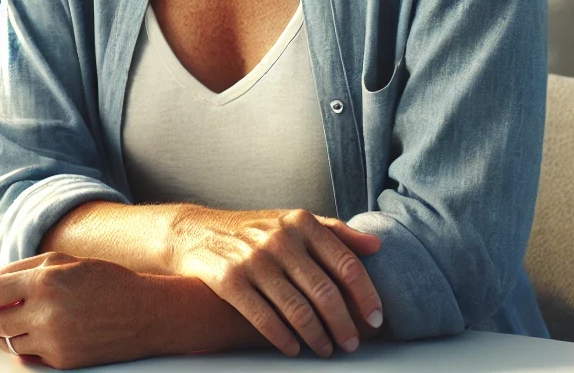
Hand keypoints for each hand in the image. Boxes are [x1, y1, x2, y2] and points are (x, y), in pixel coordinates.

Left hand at [0, 253, 164, 368]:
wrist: (145, 313)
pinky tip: (47, 331)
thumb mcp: (63, 261)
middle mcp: (45, 312)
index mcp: (43, 281)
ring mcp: (53, 340)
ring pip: (6, 343)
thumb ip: (22, 269)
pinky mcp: (62, 361)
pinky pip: (29, 356)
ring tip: (25, 320)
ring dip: (7, 333)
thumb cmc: (105, 282)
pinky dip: (30, 345)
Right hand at [165, 206, 381, 357]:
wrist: (196, 232)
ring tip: (326, 350)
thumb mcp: (293, 222)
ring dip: (317, 337)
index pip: (346, 264)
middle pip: (325, 292)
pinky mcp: (230, 281)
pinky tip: (294, 349)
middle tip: (352, 344)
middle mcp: (280, 239)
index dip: (366, 296)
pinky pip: (265, 319)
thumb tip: (377, 247)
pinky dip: (284, 339)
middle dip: (344, 325)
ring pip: (298, 310)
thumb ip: (335, 232)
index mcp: (301, 223)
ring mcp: (253, 260)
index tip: (376, 319)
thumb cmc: (254, 231)